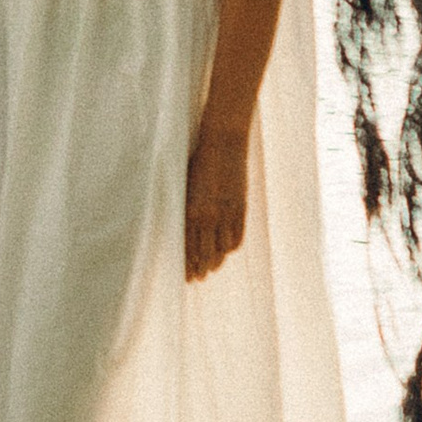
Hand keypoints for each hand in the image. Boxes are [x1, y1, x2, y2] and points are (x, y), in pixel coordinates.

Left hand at [184, 122, 250, 281]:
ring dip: (216, 261)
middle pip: (204, 252)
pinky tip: (226, 251)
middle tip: (197, 279)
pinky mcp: (241, 208)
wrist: (223, 142)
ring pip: (221, 249)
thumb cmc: (198, 161)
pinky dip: (231, 247)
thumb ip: (183, 207)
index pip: (187, 246)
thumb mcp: (184, 184)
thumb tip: (180, 228)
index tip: (185, 275)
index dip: (186, 263)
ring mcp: (227, 213)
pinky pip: (237, 237)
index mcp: (190, 210)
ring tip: (211, 269)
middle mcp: (208, 215)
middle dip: (199, 268)